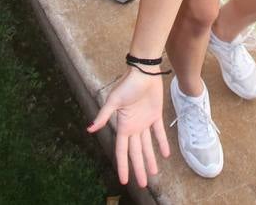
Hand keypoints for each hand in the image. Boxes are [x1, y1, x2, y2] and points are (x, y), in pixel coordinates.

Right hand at [87, 70, 168, 187]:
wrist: (144, 71)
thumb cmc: (127, 84)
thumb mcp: (113, 100)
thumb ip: (103, 116)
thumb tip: (90, 129)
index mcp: (122, 126)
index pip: (122, 151)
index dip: (122, 165)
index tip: (123, 180)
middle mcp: (133, 127)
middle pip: (136, 153)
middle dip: (138, 168)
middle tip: (143, 184)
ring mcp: (144, 122)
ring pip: (147, 146)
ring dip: (150, 159)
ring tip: (154, 174)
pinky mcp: (155, 115)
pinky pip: (158, 133)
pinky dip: (162, 143)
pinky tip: (165, 155)